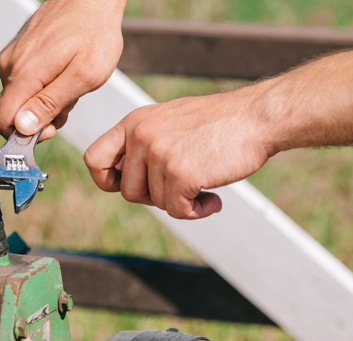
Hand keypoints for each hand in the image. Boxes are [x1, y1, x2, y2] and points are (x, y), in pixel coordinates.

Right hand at [0, 0, 125, 140]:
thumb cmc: (95, 33)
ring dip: (44, 102)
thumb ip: (50, 104)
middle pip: (12, 112)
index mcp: (23, 75)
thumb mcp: (83, 76)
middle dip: (39, 118)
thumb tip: (21, 128)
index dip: (23, 136)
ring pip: (20, 97)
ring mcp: (12, 56)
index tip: (52, 129)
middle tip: (69, 104)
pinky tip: (64, 73)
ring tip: (71, 84)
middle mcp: (10, 66)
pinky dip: (43, 86)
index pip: (1, 122)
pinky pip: (24, 81)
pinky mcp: (18, 50)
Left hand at [83, 91, 276, 218]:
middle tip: (182, 187)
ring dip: (180, 203)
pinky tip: (213, 199)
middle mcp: (141, 135)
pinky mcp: (180, 172)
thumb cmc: (220, 123)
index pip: (94, 160)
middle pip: (128, 191)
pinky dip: (196, 212)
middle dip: (155, 197)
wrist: (257, 116)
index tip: (127, 187)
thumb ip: (146, 144)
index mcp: (135, 122)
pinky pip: (177, 211)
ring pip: (155, 203)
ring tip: (204, 188)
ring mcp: (159, 153)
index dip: (108, 181)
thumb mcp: (170, 121)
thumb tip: (125, 182)